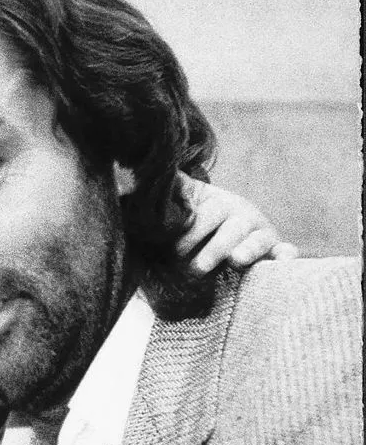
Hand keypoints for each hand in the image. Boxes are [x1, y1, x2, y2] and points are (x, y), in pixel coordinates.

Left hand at [175, 174, 297, 274]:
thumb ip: (177, 193)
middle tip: (197, 268)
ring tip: (236, 260)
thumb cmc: (200, 220)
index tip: (177, 250)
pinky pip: (284, 251)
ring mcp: (260, 233)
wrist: (228, 230)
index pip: (206, 214)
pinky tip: (283, 261)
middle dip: (214, 249)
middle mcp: (242, 215)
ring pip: (257, 241)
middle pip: (231, 230)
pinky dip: (285, 255)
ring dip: (248, 250)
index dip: (193, 230)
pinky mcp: (275, 250)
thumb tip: (159, 176)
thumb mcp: (189, 203)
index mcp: (218, 203)